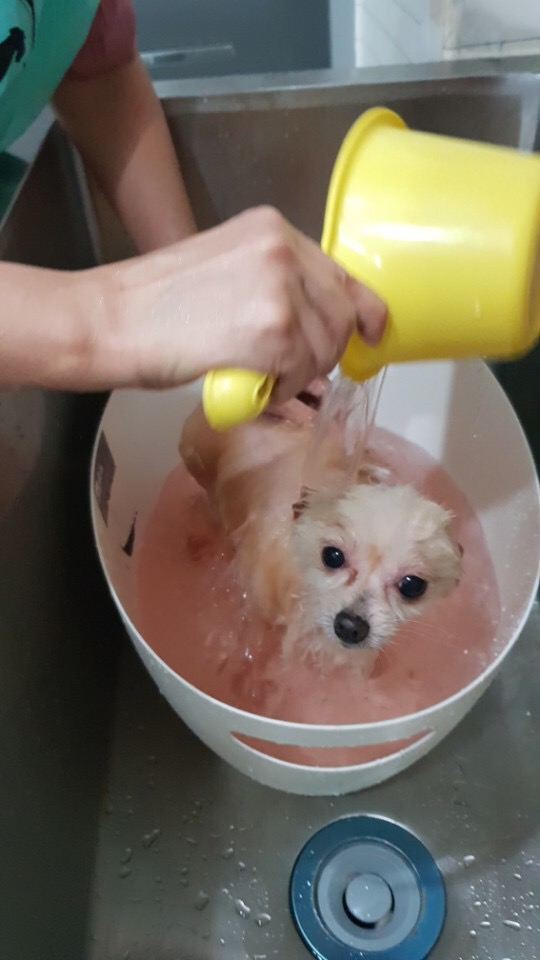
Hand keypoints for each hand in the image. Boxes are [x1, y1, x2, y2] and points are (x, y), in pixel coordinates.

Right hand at [109, 206, 385, 397]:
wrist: (112, 320)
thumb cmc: (157, 305)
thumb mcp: (228, 270)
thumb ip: (277, 284)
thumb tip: (320, 324)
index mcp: (273, 228)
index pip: (340, 272)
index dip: (362, 308)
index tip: (373, 333)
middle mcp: (284, 249)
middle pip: (340, 314)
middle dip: (324, 353)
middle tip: (290, 372)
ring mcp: (281, 288)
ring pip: (324, 347)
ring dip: (299, 374)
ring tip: (258, 376)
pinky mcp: (273, 331)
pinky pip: (302, 372)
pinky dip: (282, 389)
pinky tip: (251, 383)